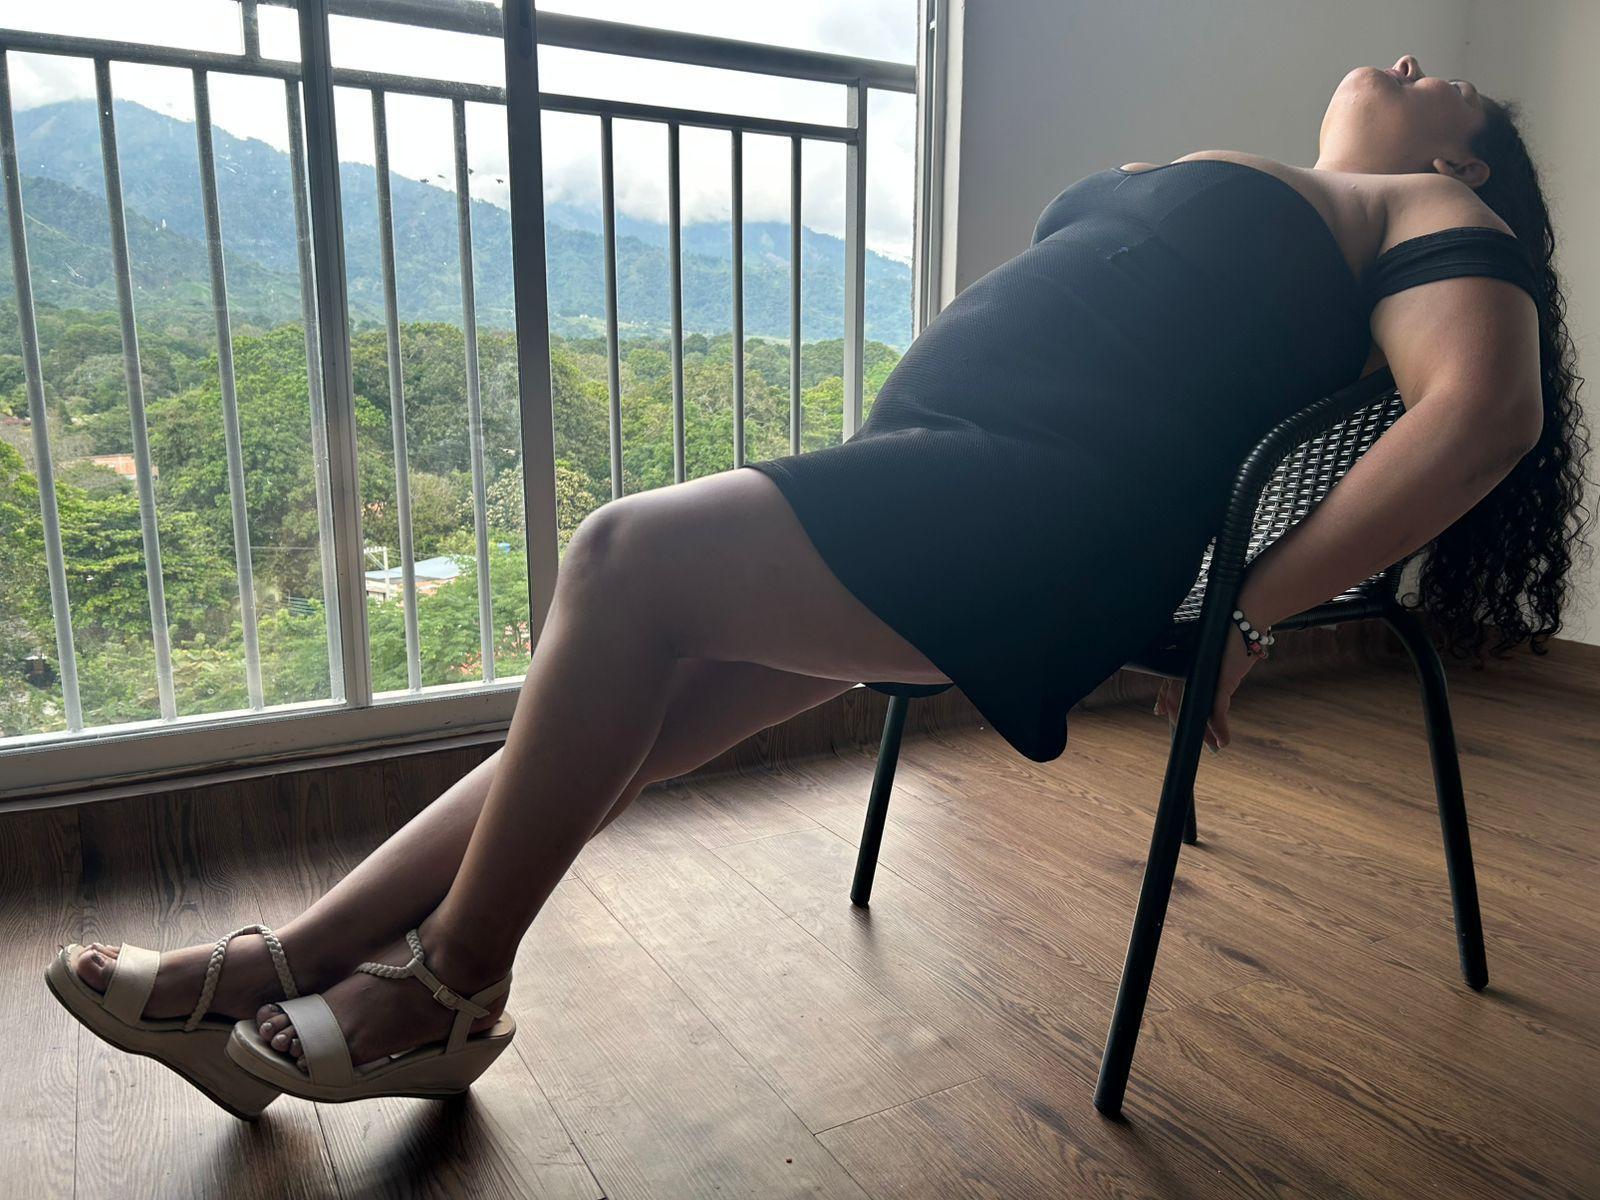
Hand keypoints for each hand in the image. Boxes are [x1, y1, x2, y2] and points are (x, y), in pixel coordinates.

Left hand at [1153, 631, 1257, 750]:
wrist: (1246, 620)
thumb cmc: (1232, 636)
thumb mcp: (1215, 655)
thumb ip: (1205, 668)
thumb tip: (1210, 679)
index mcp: (1183, 662)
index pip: (1168, 685)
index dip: (1163, 701)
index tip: (1159, 712)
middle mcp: (1188, 669)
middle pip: (1178, 705)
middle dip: (1182, 727)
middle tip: (1188, 742)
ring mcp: (1202, 677)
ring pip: (1196, 712)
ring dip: (1205, 733)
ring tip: (1213, 747)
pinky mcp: (1221, 682)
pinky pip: (1217, 712)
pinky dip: (1220, 729)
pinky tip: (1223, 741)